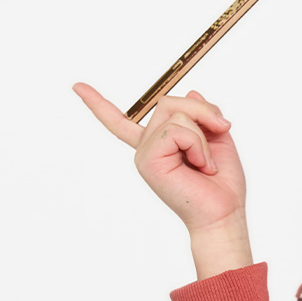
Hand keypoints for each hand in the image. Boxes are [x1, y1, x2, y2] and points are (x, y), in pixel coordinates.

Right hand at [72, 83, 247, 238]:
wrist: (223, 213)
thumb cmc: (221, 183)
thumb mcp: (218, 137)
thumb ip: (203, 115)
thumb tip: (192, 92)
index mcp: (157, 144)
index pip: (123, 121)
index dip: (99, 104)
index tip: (78, 87)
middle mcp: (145, 148)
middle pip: (167, 102)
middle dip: (202, 111)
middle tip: (221, 129)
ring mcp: (144, 154)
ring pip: (176, 113)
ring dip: (203, 134)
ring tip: (206, 161)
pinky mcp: (149, 160)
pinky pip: (177, 130)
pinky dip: (198, 144)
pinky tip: (201, 164)